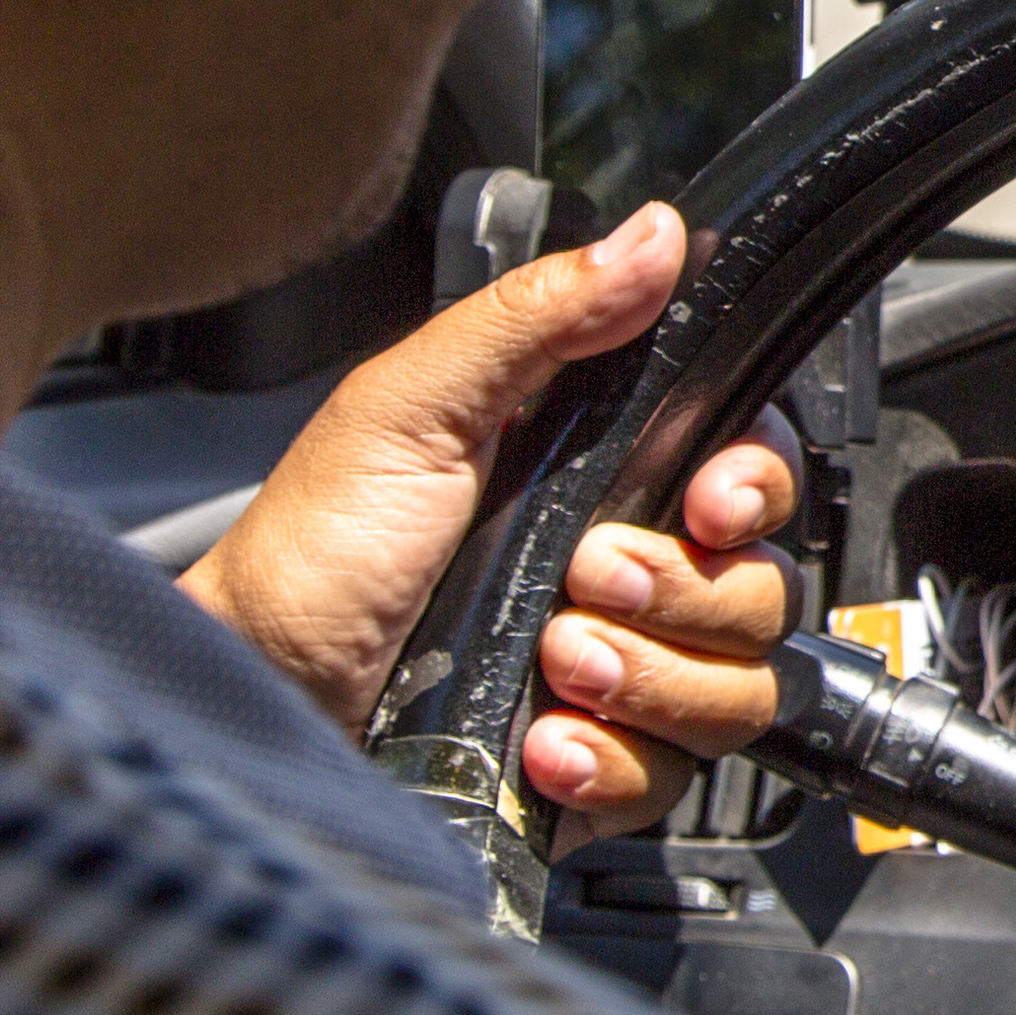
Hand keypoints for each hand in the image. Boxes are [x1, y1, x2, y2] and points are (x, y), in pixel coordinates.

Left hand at [181, 203, 802, 840]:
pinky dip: (608, 764)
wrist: (255, 695)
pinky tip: (539, 742)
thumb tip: (654, 233)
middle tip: (578, 582)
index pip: (751, 477)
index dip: (753, 490)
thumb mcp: (412, 406)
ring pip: (735, 690)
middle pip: (760, 589)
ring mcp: (619, 682)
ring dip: (645, 679)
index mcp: (600, 478)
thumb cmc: (309, 553)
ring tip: (548, 665)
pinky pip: (672, 780)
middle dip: (676, 592)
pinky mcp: (598, 773)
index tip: (707, 505)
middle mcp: (626, 581)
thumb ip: (538, 315)